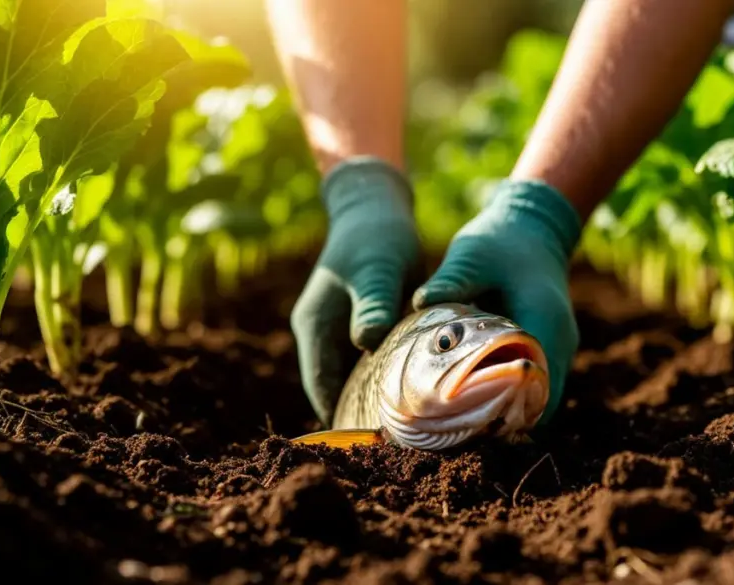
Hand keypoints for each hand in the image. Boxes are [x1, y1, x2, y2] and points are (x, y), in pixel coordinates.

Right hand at [291, 157, 420, 425]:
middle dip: (362, 416)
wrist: (375, 210)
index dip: (341, 418)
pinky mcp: (363, 328)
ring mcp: (341, 333)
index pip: (321, 388)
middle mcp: (323, 336)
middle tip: (399, 446)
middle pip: (337, 390)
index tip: (372, 444)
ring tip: (412, 430)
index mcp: (314, 328)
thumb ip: (372, 304)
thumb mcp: (376, 270)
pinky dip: (390, 381)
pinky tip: (419, 396)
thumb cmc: (372, 239)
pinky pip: (374, 365)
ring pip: (356, 380)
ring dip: (377, 401)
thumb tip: (365, 342)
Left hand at [411, 179, 582, 423]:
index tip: (470, 426)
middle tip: (458, 436)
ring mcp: (556, 347)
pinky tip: (472, 401)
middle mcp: (559, 342)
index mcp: (545, 322)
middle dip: (505, 421)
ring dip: (507, 411)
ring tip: (462, 426)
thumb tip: (421, 301)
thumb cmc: (502, 238)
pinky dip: (508, 395)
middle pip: (541, 402)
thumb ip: (452, 279)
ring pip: (539, 397)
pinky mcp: (545, 347)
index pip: (536, 385)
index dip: (507, 411)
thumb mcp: (473, 254)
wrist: (534, 225)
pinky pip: (532, 383)